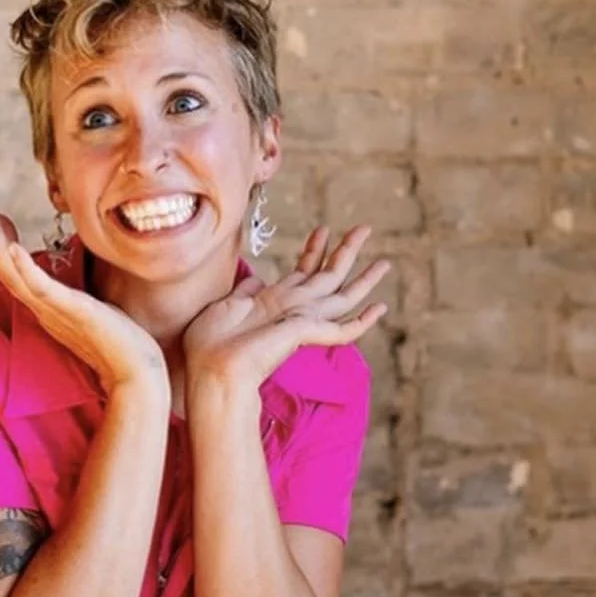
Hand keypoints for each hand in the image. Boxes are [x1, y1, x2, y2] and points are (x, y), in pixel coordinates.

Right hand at [0, 206, 167, 395]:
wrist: (137, 373)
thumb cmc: (122, 343)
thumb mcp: (96, 311)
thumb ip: (81, 299)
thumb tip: (84, 283)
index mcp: (49, 309)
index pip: (17, 275)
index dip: (4, 247)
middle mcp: (46, 310)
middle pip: (8, 272)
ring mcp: (57, 312)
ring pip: (16, 276)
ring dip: (0, 245)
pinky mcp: (74, 311)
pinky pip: (43, 289)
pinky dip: (25, 268)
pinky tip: (13, 248)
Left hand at [183, 225, 389, 390]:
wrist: (210, 369)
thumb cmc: (211, 343)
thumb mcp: (228, 305)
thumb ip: (246, 292)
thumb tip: (257, 279)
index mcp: (276, 300)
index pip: (302, 271)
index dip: (314, 249)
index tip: (323, 229)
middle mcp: (293, 309)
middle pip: (328, 275)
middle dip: (346, 250)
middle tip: (365, 227)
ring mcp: (301, 322)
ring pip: (341, 297)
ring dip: (364, 279)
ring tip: (385, 263)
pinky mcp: (305, 334)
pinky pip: (342, 330)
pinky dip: (362, 320)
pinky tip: (380, 307)